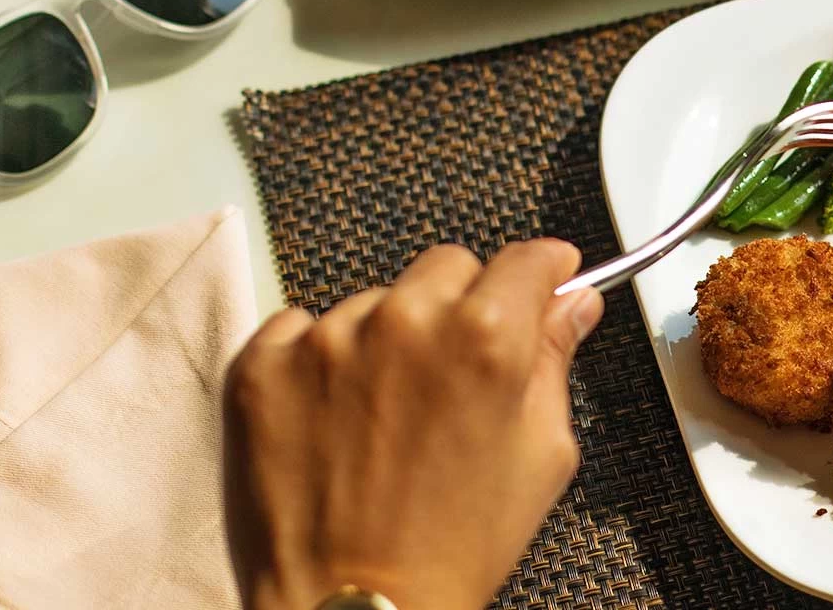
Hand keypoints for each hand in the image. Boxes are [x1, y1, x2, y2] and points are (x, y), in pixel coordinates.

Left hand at [222, 240, 603, 609]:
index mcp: (487, 336)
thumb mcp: (541, 455)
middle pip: (449, 268)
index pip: (527, 258)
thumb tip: (570, 306)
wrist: (356, 609)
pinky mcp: (262, 365)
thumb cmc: (454, 546)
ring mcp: (326, 339)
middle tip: (455, 375)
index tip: (542, 282)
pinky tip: (335, 418)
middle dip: (462, 306)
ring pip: (375, 300)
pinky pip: (300, 328)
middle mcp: (405, 320)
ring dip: (387, 339)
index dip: (542, 273)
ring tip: (386, 417)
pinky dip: (318, 361)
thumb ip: (554, 362)